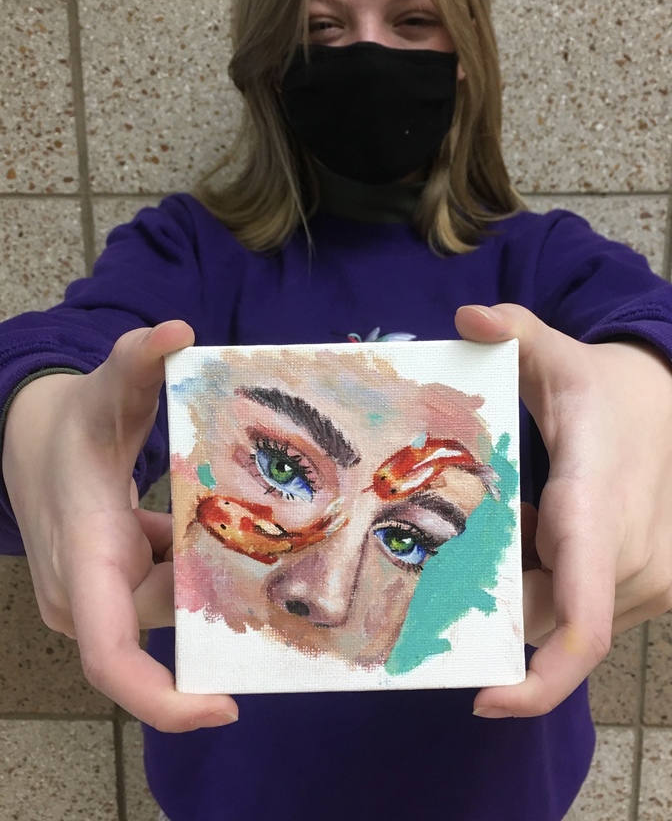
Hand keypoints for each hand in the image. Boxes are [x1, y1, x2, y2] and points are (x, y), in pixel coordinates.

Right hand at [2, 321, 238, 731]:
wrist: (29, 438)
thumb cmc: (69, 422)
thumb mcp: (104, 389)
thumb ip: (137, 358)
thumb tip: (178, 329)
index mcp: (84, 559)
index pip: (111, 657)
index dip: (163, 698)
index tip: (223, 707)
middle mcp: (84, 591)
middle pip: (166, 620)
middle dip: (217, 597)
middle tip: (279, 554)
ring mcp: (94, 592)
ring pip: (169, 600)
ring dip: (207, 568)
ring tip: (259, 527)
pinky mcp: (107, 583)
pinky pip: (161, 587)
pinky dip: (191, 561)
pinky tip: (219, 523)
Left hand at [455, 303, 671, 717]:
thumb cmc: (601, 387)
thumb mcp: (553, 353)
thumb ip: (511, 330)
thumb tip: (466, 317)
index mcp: (596, 506)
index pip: (578, 619)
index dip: (538, 680)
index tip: (485, 699)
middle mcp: (629, 558)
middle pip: (545, 618)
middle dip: (501, 596)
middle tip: (480, 536)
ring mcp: (651, 579)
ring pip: (563, 616)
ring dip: (529, 581)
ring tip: (527, 515)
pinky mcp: (659, 589)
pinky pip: (587, 609)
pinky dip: (556, 581)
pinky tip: (551, 528)